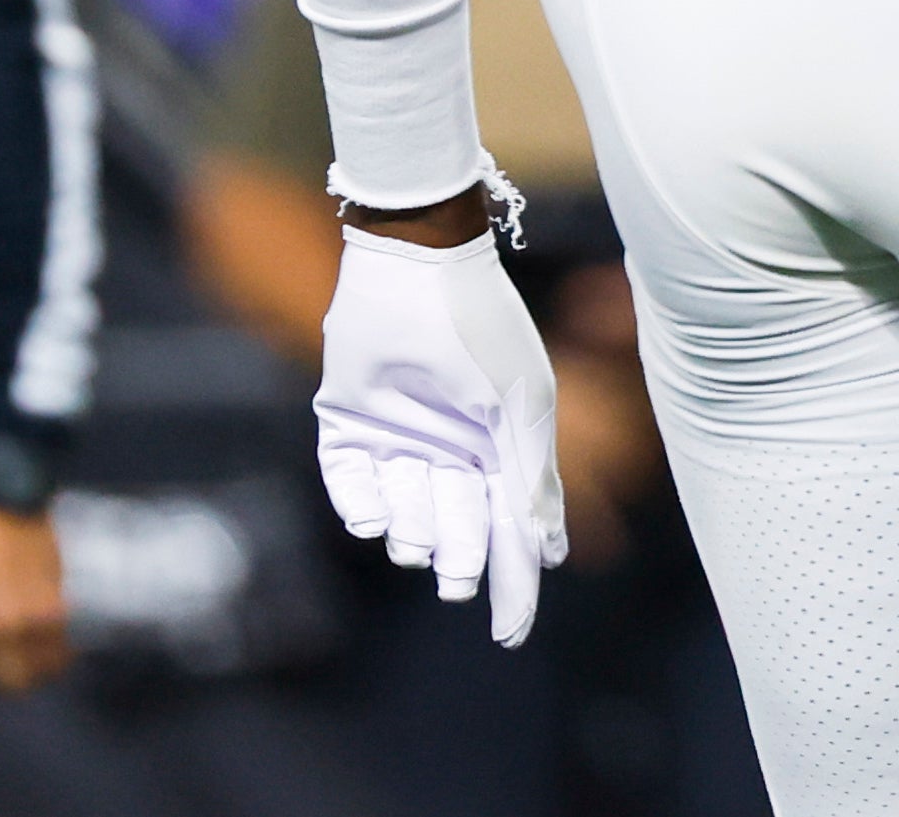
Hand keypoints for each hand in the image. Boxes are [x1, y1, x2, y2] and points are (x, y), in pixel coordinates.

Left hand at [316, 221, 567, 645]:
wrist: (412, 266)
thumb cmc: (480, 330)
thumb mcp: (520, 404)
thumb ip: (531, 478)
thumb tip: (548, 552)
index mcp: (501, 447)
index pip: (510, 528)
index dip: (513, 582)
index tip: (509, 632)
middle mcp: (452, 450)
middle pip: (458, 528)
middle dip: (459, 556)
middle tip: (455, 577)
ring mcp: (401, 440)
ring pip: (405, 516)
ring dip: (413, 529)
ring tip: (417, 518)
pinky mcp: (350, 426)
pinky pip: (351, 487)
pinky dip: (360, 507)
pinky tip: (372, 513)